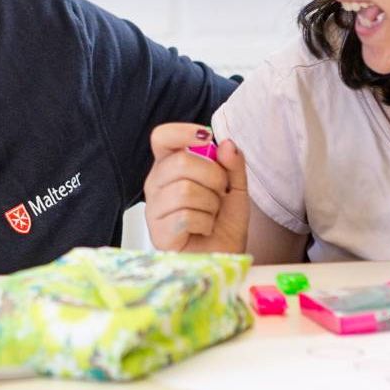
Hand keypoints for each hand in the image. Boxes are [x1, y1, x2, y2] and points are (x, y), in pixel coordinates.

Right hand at [144, 124, 249, 253]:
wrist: (225, 256)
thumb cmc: (224, 223)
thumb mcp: (235, 187)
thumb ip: (233, 164)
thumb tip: (226, 144)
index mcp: (169, 167)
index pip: (162, 138)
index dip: (183, 132)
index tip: (206, 137)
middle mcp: (156, 185)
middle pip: (180, 163)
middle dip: (212, 177)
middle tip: (219, 193)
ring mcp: (153, 210)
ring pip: (184, 190)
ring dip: (210, 204)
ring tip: (211, 215)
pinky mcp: (158, 233)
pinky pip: (185, 216)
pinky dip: (205, 223)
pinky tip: (203, 230)